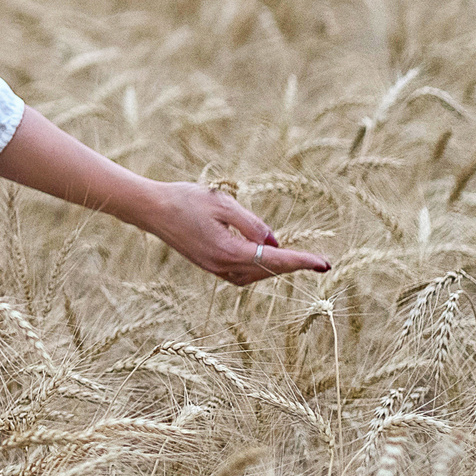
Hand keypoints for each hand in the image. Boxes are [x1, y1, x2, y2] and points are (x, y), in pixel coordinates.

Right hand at [145, 181, 331, 286]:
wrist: (150, 208)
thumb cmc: (185, 199)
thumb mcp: (223, 203)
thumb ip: (252, 224)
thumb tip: (275, 242)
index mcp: (228, 251)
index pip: (274, 259)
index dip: (302, 261)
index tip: (324, 263)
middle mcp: (221, 266)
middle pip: (266, 271)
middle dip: (292, 266)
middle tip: (318, 261)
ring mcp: (213, 268)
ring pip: (254, 276)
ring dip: (275, 269)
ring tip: (297, 260)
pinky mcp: (208, 265)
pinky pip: (241, 274)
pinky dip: (258, 268)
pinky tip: (264, 258)